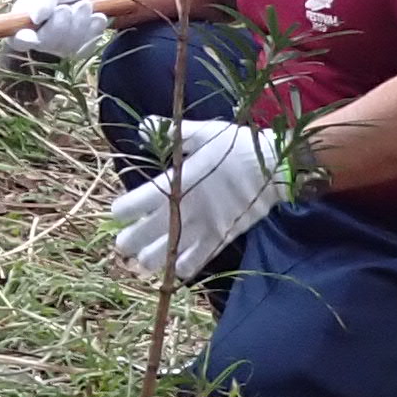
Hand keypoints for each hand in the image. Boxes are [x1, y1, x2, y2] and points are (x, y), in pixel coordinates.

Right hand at [9, 0, 109, 61]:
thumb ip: (43, 0)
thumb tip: (36, 18)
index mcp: (24, 24)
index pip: (18, 40)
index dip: (24, 39)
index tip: (32, 34)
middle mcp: (40, 41)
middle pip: (47, 43)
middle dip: (59, 24)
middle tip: (66, 7)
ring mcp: (61, 48)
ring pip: (69, 44)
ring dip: (79, 22)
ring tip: (84, 4)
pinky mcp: (81, 49)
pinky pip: (89, 43)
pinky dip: (94, 27)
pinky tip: (95, 15)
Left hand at [107, 120, 290, 282]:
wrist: (276, 167)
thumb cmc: (237, 147)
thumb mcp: (203, 133)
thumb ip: (171, 133)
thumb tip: (144, 128)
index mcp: (175, 182)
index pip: (132, 206)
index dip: (121, 211)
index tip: (120, 211)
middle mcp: (184, 210)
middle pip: (140, 238)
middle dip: (127, 242)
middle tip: (124, 243)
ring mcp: (201, 228)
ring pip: (162, 258)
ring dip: (149, 259)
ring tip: (144, 257)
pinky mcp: (219, 240)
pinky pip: (193, 264)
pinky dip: (179, 268)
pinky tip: (175, 264)